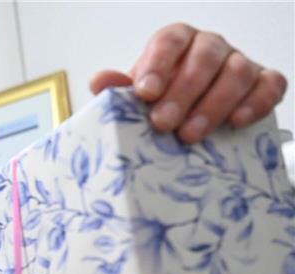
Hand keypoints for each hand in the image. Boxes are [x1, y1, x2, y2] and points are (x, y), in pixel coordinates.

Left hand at [89, 23, 287, 143]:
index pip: (170, 41)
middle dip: (182, 92)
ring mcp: (239, 63)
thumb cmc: (161, 102)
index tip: (145, 93)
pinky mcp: (264, 82)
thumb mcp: (137, 97)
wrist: (189, 115)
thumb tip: (100, 82)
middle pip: (203, 59)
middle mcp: (210, 47)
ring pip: (236, 73)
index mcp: (177, 42)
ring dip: (213, 105)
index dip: (158, 65)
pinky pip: (270, 86)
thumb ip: (119, 90)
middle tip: (162, 123)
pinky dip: (256, 103)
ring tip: (190, 136)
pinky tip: (236, 122)